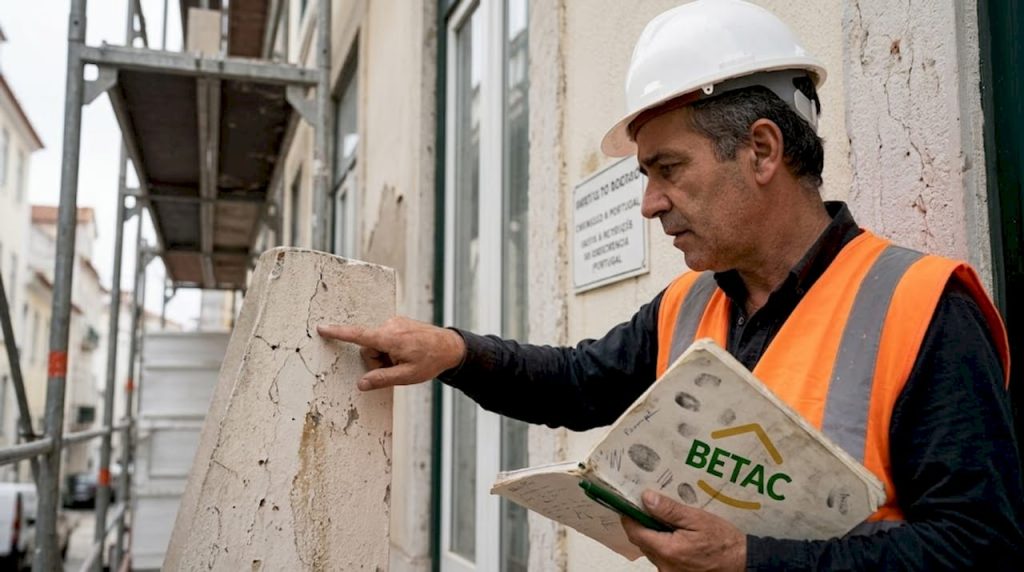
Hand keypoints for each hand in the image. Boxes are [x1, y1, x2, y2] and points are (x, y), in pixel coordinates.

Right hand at [317, 317, 466, 389]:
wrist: (450, 347)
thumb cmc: (430, 361)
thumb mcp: (407, 376)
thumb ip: (382, 379)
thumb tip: (361, 384)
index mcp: (390, 338)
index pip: (358, 335)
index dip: (338, 333)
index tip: (322, 328)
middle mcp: (390, 326)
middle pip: (369, 347)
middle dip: (377, 360)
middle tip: (397, 367)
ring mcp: (395, 323)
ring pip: (377, 344)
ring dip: (385, 355)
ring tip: (405, 359)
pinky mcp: (398, 323)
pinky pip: (386, 338)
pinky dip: (391, 348)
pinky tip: (407, 353)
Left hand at [622, 491, 745, 571]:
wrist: (742, 562)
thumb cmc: (723, 541)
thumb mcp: (697, 519)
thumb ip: (669, 510)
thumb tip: (646, 498)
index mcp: (668, 550)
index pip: (635, 532)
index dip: (630, 516)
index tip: (630, 503)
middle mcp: (664, 566)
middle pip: (642, 542)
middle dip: (643, 524)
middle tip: (652, 507)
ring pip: (651, 551)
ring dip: (654, 536)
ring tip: (668, 520)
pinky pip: (662, 558)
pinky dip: (664, 546)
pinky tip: (677, 536)